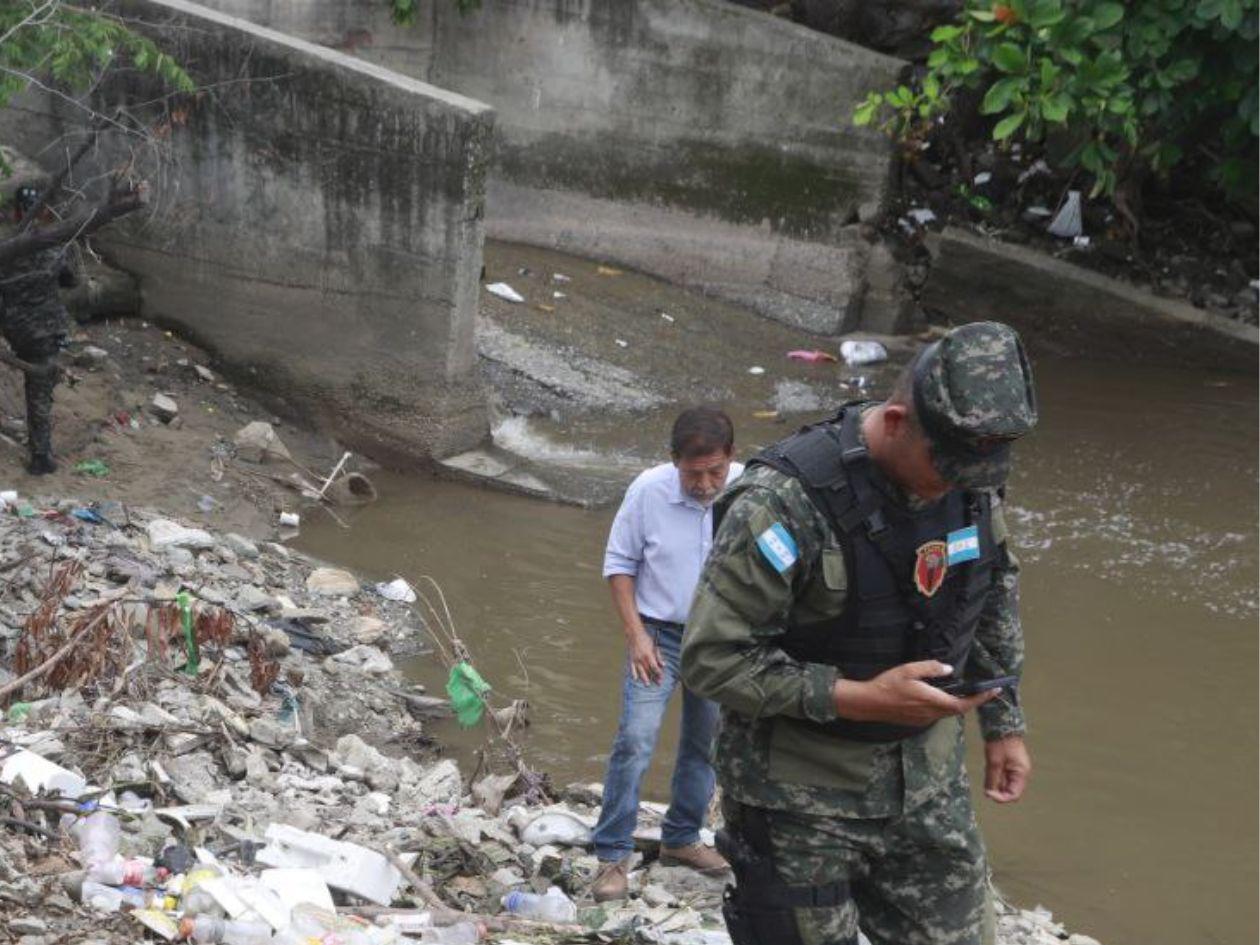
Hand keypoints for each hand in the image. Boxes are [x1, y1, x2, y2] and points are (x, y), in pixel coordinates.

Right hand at [627, 628, 663, 684]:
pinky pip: (632, 668)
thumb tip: (663, 665)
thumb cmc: (646, 639)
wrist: (634, 633)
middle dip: (654, 677)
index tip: (662, 677)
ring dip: (644, 678)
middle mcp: (641, 658)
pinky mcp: (631, 659)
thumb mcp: (654, 646)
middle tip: (658, 683)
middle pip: (648, 671)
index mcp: (648, 655)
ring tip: (647, 685)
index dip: (659, 673)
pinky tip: (635, 679)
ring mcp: (635, 659)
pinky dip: (634, 674)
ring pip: (640, 671)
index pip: (654, 667)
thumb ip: (659, 656)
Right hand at [832, 660, 999, 726]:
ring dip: (958, 704)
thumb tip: (949, 669)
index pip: (963, 703)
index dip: (980, 698)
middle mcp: (931, 713)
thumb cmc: (887, 684)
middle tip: (983, 691)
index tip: (993, 691)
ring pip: (948, 713)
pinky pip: (937, 715)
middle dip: (972, 701)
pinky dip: (945, 707)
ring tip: (964, 693)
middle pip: (958, 710)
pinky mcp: (917, 721)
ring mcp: (924, 719)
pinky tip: (939, 698)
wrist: (868, 703)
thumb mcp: (908, 670)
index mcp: (931, 700)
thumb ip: (931, 668)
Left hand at [984, 735, 1030, 802]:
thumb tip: (988, 794)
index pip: (1013, 795)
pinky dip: (994, 775)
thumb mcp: (994, 763)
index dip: (1000, 798)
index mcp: (1021, 774)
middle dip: (996, 788)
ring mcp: (1015, 769)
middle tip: (987, 780)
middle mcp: (1020, 773)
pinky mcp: (1009, 764)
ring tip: (989, 768)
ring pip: (1003, 783)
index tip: (988, 793)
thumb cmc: (1000, 743)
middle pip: (1008, 790)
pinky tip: (989, 766)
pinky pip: (1001, 775)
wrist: (1001, 726)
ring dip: (994, 781)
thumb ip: (992, 780)